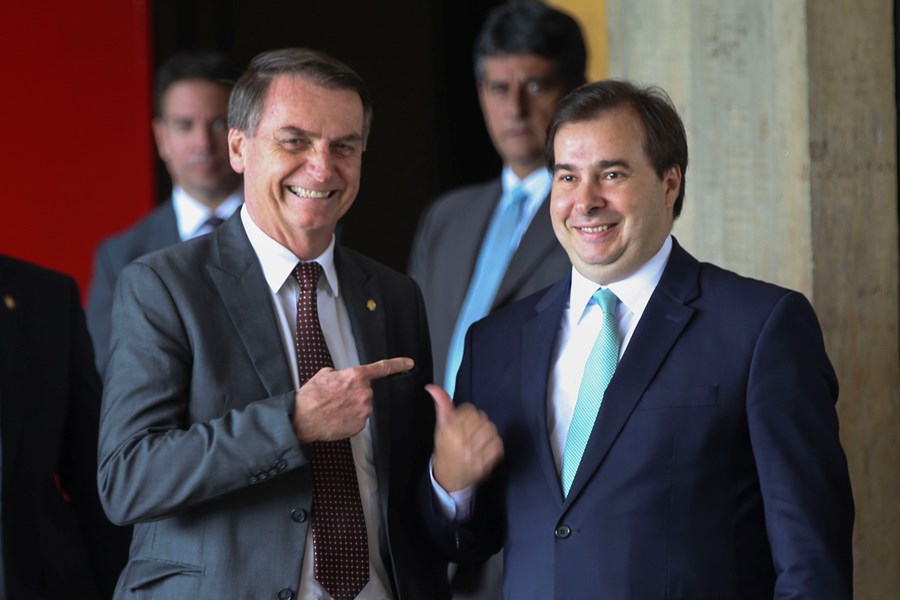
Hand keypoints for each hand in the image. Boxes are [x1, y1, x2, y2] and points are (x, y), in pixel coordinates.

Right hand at [292, 357, 412, 442]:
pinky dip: (350, 418)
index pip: (382, 368)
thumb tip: (347, 378)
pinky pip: (359, 418)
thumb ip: (343, 374)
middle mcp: (364, 393)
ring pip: (363, 405)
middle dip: (355, 393)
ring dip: (352, 406)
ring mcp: (364, 410)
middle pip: (366, 391)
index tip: (409, 363)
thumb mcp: (326, 374)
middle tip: (337, 397)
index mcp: (356, 376)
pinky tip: (337, 417)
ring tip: (334, 408)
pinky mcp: (360, 425)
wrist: (302, 418)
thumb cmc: (311, 395)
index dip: (398, 364)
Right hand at [428, 384, 502, 492]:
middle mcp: (462, 442)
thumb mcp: (440, 427)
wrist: (448, 478)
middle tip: (470, 431)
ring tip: (478, 438)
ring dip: (487, 432)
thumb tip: (432, 387)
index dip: (467, 414)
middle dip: (477, 422)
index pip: (470, 410)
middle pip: (482, 418)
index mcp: (450, 431)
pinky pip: (498, 444)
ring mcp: (475, 454)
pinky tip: (484, 446)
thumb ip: (441, 405)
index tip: (463, 421)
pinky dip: (494, 443)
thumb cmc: (445, 450)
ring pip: (491, 429)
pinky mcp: (485, 464)